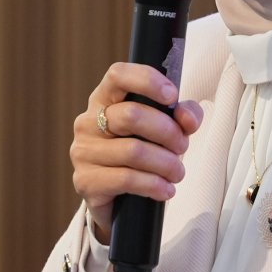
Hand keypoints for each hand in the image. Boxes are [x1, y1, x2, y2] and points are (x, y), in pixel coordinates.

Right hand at [71, 62, 203, 242]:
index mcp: (104, 99)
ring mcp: (83, 152)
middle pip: (131, 115)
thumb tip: (188, 119)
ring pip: (133, 151)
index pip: (118, 75)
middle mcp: (88, 122)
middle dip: (168, 132)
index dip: (147, 81)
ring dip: (165, 163)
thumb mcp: (165, 127)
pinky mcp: (86, 181)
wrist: (117, 197)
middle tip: (182, 146)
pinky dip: (154, 185)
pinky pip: (126, 179)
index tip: (172, 96)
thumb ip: (183, 115)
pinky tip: (166, 190)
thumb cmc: (141, 150)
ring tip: (177, 172)